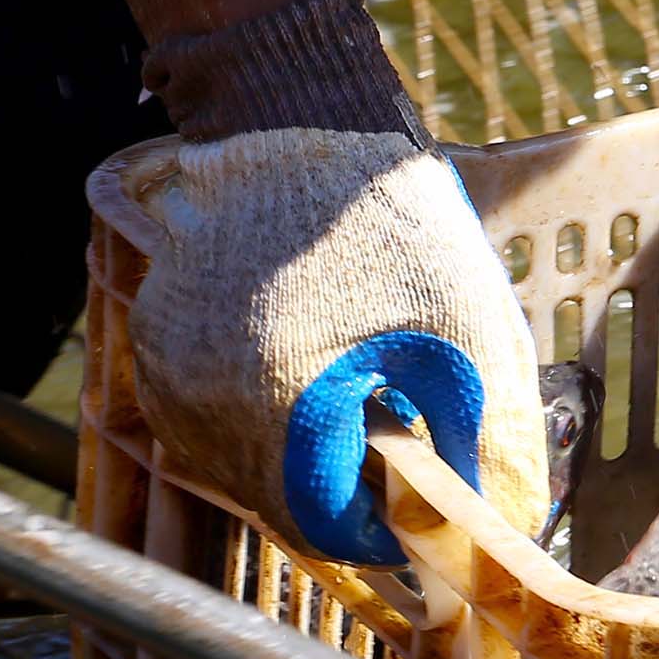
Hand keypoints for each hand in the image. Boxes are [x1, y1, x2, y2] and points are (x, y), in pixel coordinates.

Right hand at [108, 0, 548, 562]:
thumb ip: (490, 444)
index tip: (428, 518)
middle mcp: (202, 398)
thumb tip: (506, 527)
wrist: (303, 124)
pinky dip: (262, 425)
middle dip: (350, 498)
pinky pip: (208, 424)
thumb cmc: (402, 228)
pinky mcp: (152, 346)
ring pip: (242, 472)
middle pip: (282, 504)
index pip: (328, 526)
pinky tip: (311, 380)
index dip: (389, 534)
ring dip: (304, 465)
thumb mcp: (472, 337)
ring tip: (360, 409)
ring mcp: (166, 374)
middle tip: (407, 463)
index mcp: (280, 399)